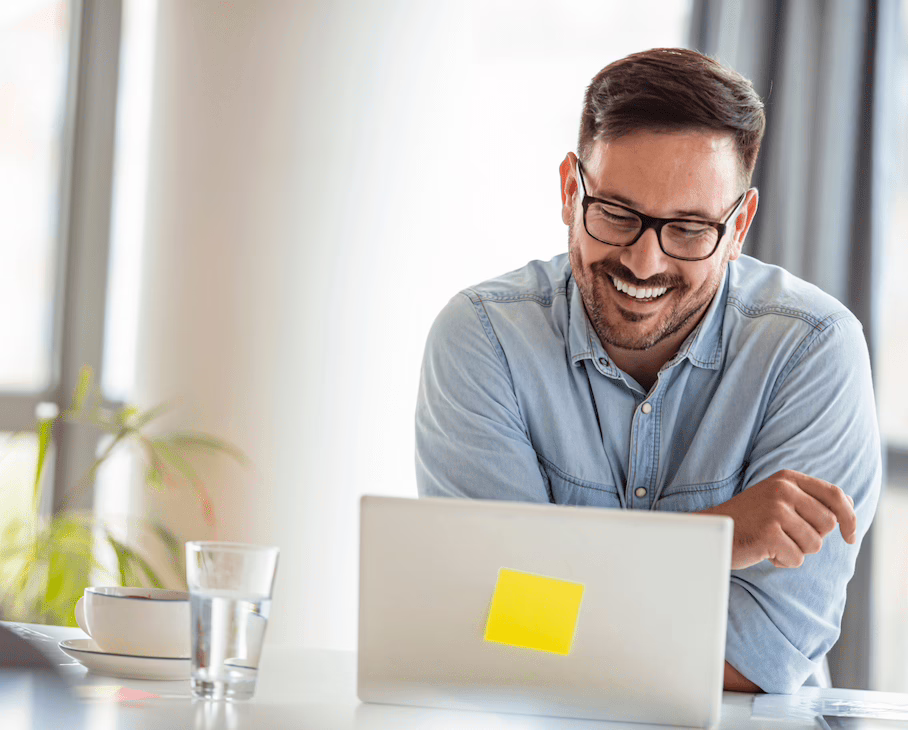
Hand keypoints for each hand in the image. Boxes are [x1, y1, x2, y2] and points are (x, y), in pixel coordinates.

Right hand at [701, 469, 856, 569]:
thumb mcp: (777, 500)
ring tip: (772, 543)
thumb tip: (850, 503)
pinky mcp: (769, 533)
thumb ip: (810, 499)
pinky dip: (783, 562)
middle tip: (787, 537)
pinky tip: (764, 552)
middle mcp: (782, 490)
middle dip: (814, 537)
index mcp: (787, 479)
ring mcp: (775, 510)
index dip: (850, 517)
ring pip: (815, 544)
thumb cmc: (749, 520)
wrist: (712, 532)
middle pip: (829, 523)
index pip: (835, 495)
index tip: (850, 536)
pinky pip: (797, 558)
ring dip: (797, 551)